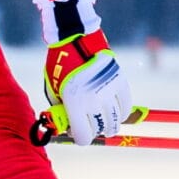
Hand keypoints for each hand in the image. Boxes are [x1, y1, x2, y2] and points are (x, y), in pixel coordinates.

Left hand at [44, 30, 131, 144]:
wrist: (76, 40)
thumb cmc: (60, 64)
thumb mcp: (53, 87)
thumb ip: (60, 108)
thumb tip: (66, 126)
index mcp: (74, 102)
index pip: (83, 136)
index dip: (80, 138)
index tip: (79, 134)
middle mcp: (93, 99)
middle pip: (101, 130)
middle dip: (94, 131)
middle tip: (90, 127)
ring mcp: (109, 92)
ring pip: (115, 122)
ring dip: (109, 125)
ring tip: (104, 123)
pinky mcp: (120, 83)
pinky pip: (125, 107)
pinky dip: (120, 113)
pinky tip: (114, 112)